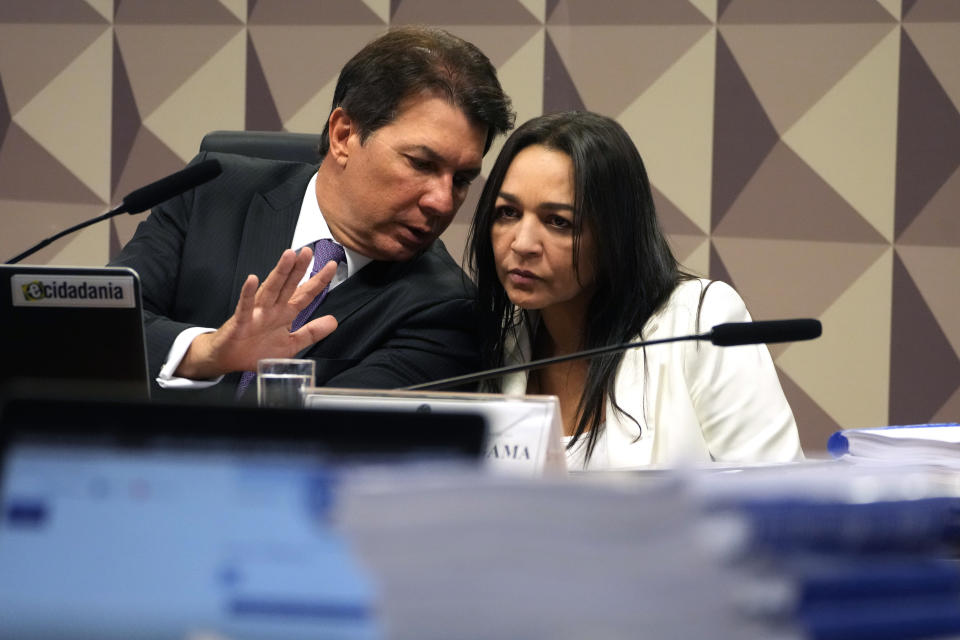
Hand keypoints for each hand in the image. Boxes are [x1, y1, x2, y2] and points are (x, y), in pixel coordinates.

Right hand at [175, 248, 338, 378]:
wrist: (229, 360)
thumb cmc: (255, 349)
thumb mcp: (291, 344)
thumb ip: (312, 332)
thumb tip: (333, 322)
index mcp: (285, 313)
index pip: (305, 294)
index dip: (318, 281)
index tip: (331, 266)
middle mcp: (272, 309)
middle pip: (288, 286)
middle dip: (299, 269)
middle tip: (308, 252)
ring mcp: (256, 313)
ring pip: (270, 289)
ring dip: (279, 273)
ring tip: (288, 257)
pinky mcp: (241, 322)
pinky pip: (245, 306)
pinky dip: (248, 293)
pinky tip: (252, 280)